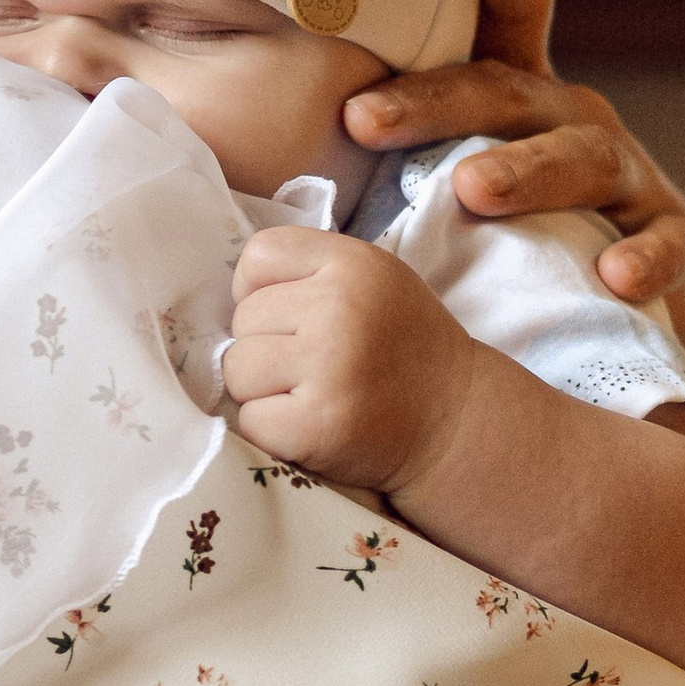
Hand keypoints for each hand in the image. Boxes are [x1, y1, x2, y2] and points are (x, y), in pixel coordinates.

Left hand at [223, 230, 473, 495]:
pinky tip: (310, 425)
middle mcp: (339, 307)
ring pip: (237, 368)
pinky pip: (249, 420)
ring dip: (261, 390)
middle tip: (312, 366)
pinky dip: (270, 430)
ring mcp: (329, 366)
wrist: (453, 421)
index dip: (261, 290)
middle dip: (265, 345)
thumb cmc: (402, 349)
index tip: (290, 318)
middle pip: (243, 318)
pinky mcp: (317, 424)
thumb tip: (230, 296)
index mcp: (352, 263)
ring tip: (308, 395)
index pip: (258, 255)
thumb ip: (310, 272)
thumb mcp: (372, 282)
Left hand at [342, 0, 684, 389]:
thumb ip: (391, 141)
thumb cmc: (518, 227)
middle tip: (363, 120)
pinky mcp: (669, 241)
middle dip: (435, 102)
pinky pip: (662, 246)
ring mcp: (628, 179)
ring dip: (528, 171)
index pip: (509, 16)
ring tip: (474, 190)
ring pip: (584, 160)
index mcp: (519, 94)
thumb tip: (266, 120)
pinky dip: (644, 259)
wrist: (630, 297)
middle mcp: (574, 118)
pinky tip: (613, 276)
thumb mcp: (463, 166)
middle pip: (509, 93)